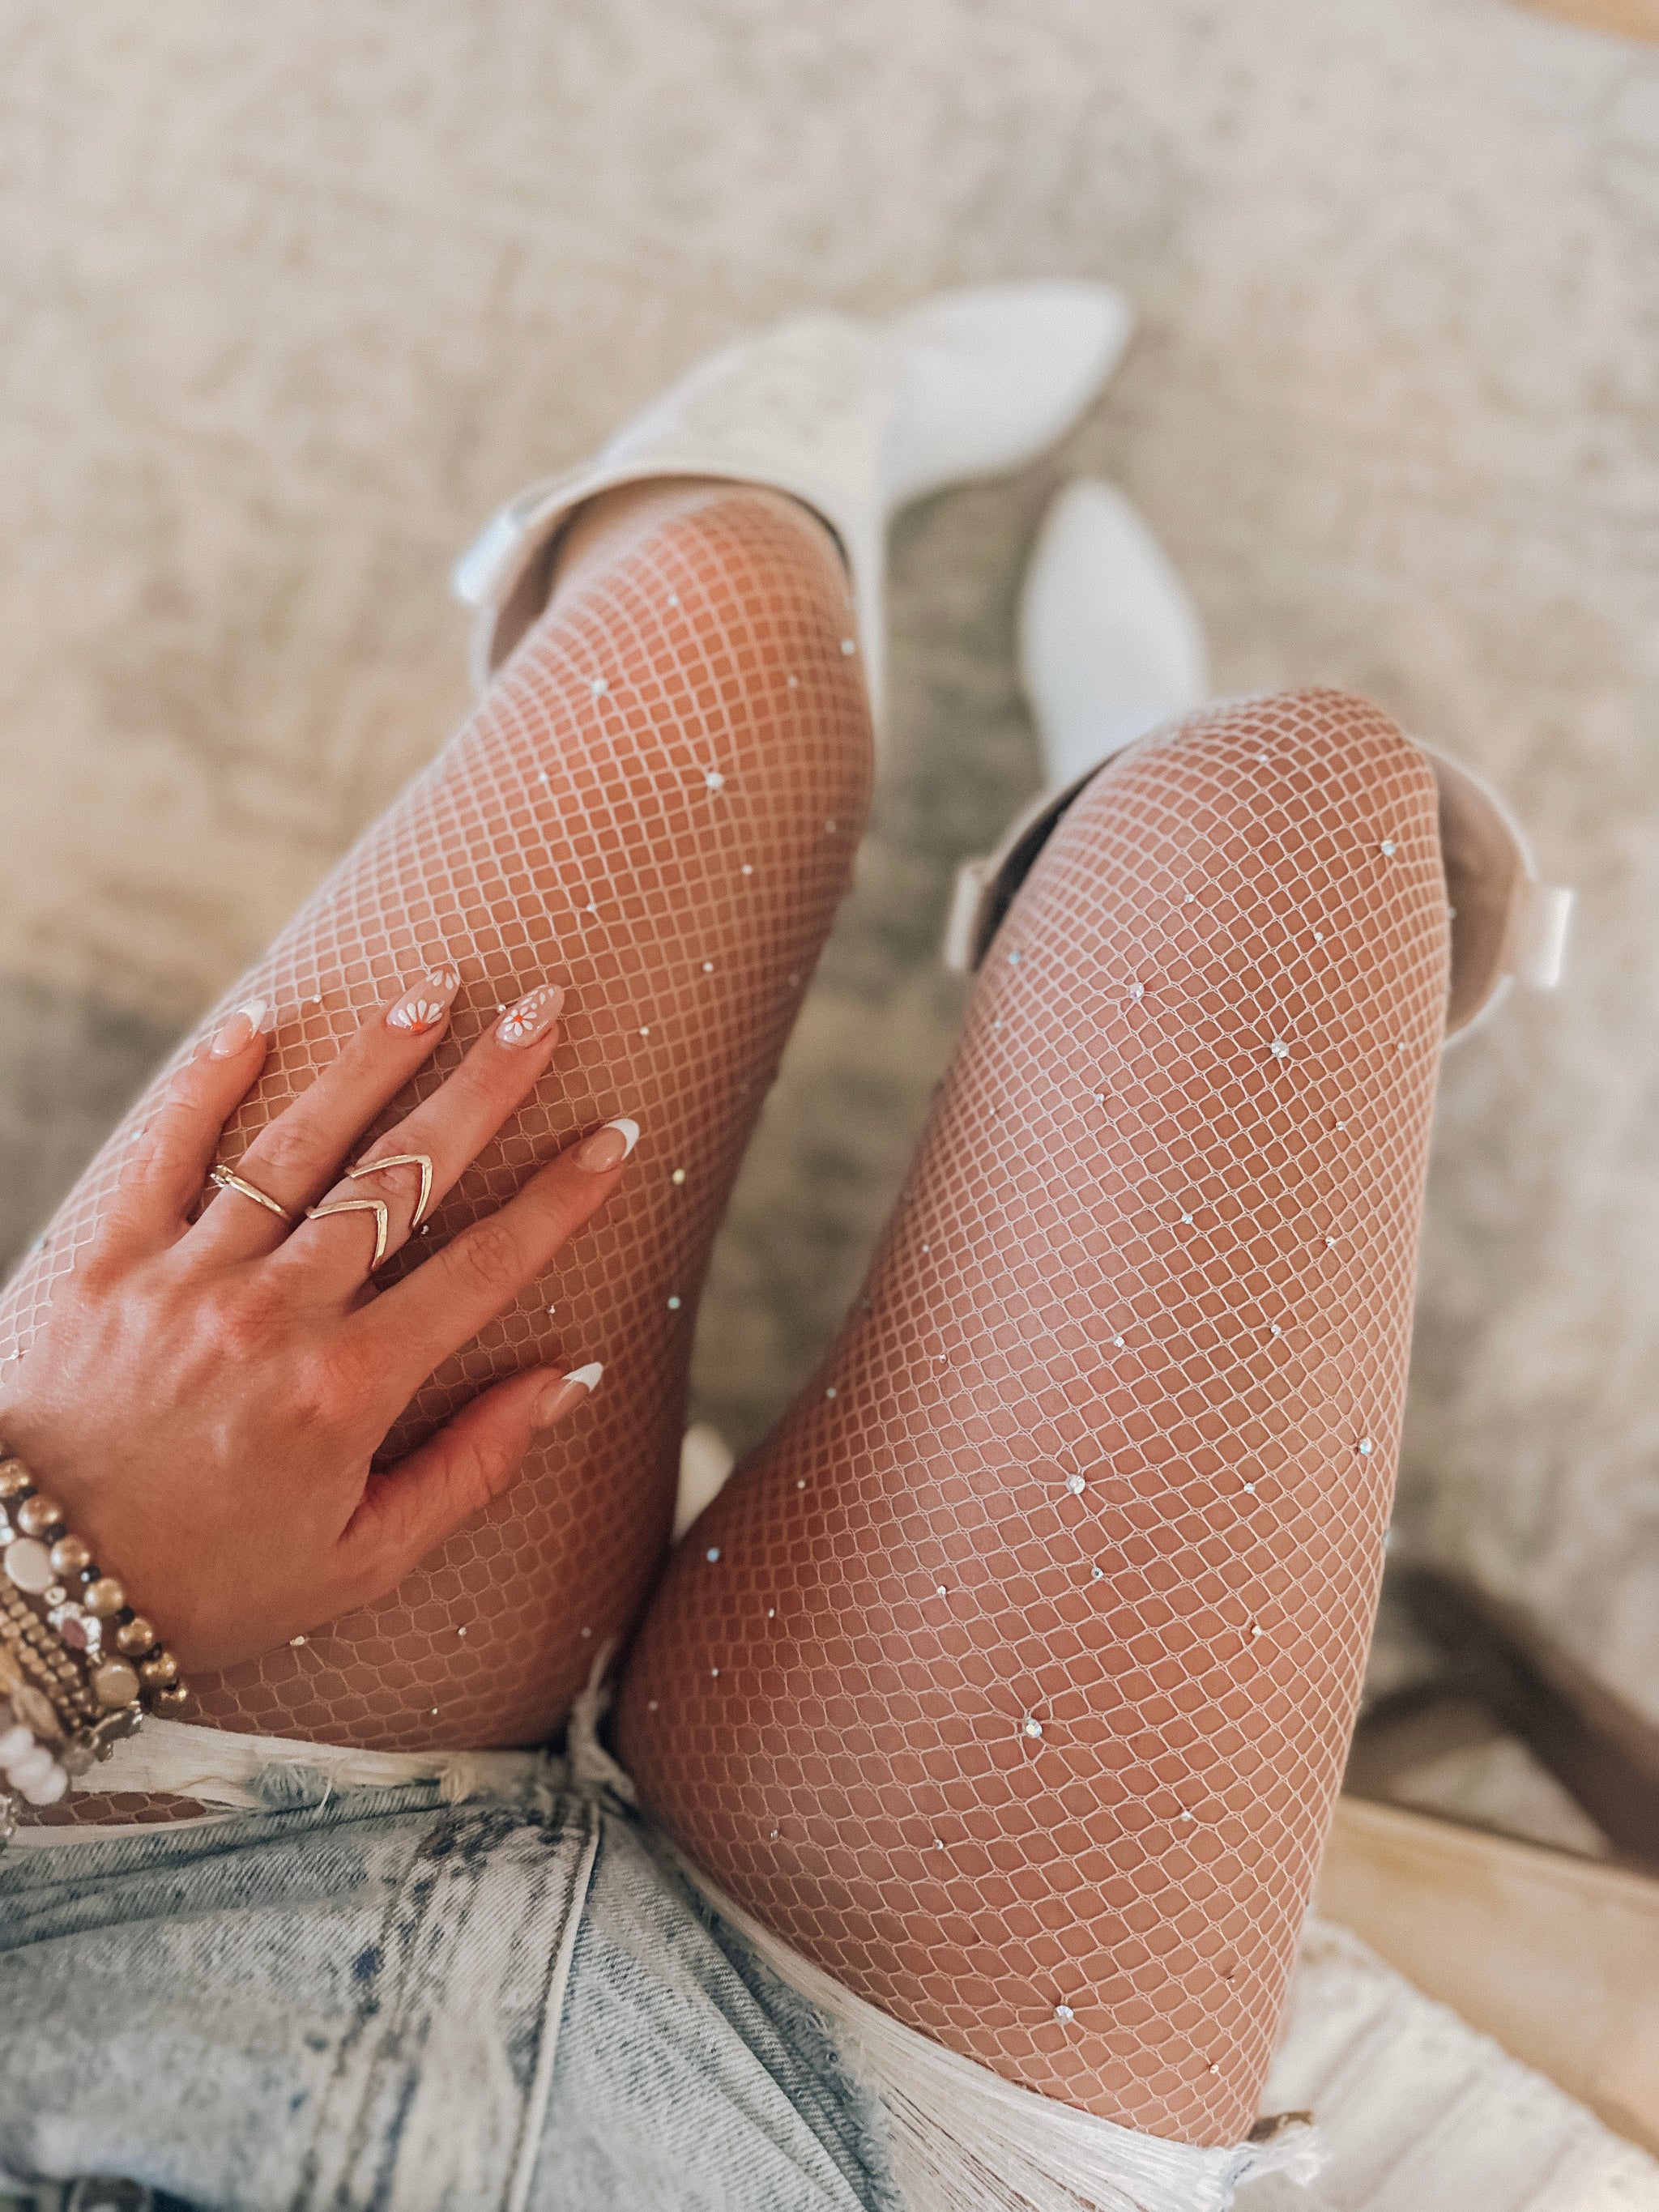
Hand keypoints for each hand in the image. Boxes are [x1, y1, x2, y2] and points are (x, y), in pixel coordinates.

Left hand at [0, 969, 635, 1676]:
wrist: (32, 1589)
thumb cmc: (208, 1584)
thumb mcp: (362, 1562)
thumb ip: (472, 1466)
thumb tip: (567, 1379)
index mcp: (348, 1391)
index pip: (483, 1267)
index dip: (560, 1198)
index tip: (614, 1138)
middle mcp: (276, 1316)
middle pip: (404, 1176)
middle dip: (486, 1086)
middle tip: (544, 1010)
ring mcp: (188, 1277)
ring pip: (301, 1145)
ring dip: (374, 1060)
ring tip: (433, 992)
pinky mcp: (106, 1260)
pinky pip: (167, 1148)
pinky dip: (213, 1079)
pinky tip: (261, 1020)